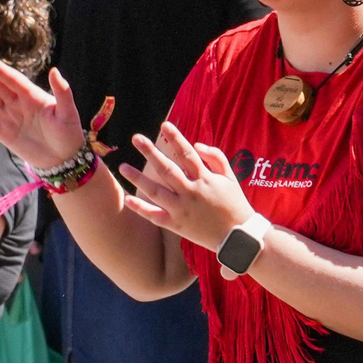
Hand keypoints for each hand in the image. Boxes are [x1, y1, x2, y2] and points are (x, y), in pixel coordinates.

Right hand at [0, 58, 89, 170]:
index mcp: (33, 96)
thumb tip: (54, 70)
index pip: (15, 80)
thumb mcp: (68, 113)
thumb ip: (62, 92)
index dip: (2, 71)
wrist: (63, 159)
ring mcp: (11, 118)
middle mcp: (19, 104)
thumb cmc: (69, 133)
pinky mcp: (5, 134)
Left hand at [118, 122, 254, 250]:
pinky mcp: (177, 225)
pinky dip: (141, 208)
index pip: (187, 154)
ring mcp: (182, 209)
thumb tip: (196, 145)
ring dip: (138, 178)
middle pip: (167, 169)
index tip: (164, 125)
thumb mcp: (230, 177)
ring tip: (123, 167)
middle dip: (150, 152)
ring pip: (156, 191)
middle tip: (136, 139)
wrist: (238, 236)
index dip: (176, 138)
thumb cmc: (235, 204)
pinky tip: (128, 199)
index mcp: (205, 179)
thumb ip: (215, 158)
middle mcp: (191, 192)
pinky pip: (155, 216)